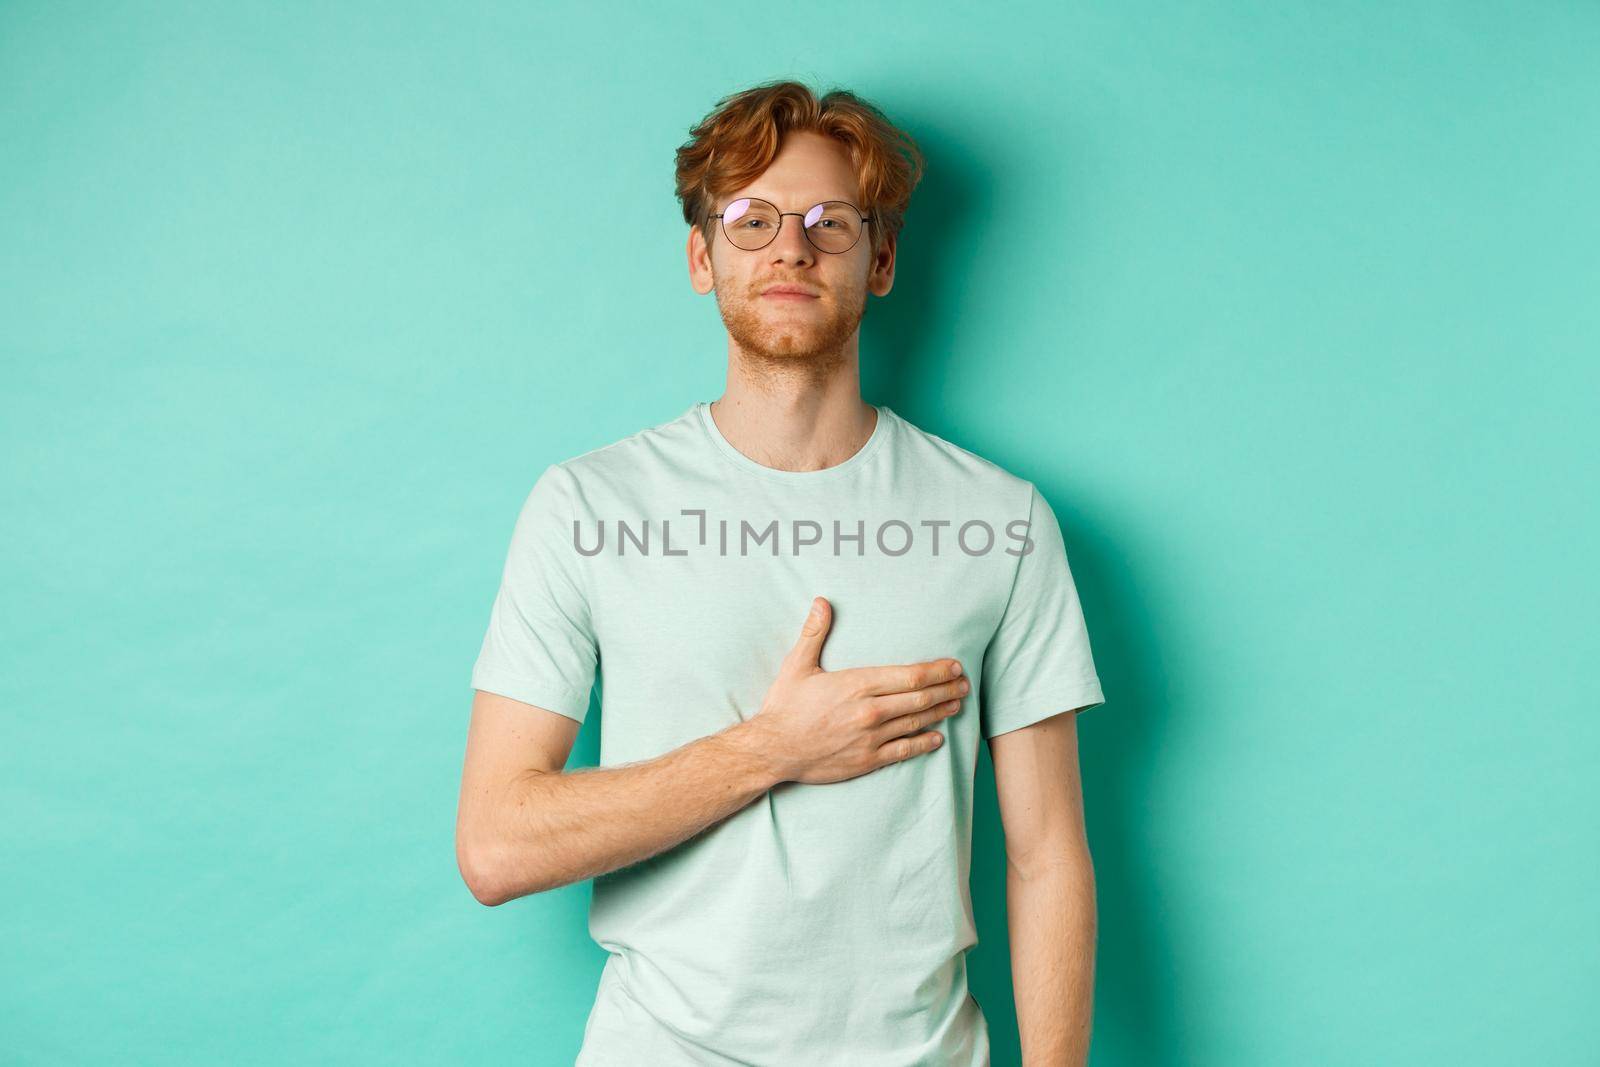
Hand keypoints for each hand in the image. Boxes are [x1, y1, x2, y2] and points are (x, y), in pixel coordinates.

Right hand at [744, 596, 969, 784]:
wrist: (772, 750)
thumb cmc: (785, 707)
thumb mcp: (797, 665)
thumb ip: (814, 632)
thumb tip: (822, 601)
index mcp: (858, 684)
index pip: (910, 675)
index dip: (937, 670)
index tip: (953, 665)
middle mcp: (870, 711)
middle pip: (921, 698)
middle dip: (947, 688)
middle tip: (964, 683)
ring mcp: (871, 738)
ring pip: (917, 723)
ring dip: (941, 712)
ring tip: (958, 703)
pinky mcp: (867, 760)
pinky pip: (904, 750)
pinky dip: (924, 743)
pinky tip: (938, 738)